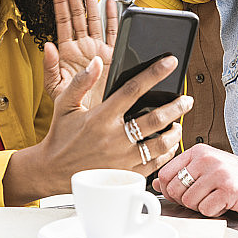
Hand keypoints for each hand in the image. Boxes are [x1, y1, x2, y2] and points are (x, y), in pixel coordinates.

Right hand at [37, 54, 192, 192]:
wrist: (51, 172)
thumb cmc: (60, 137)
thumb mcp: (64, 105)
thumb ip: (80, 82)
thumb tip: (97, 62)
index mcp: (100, 117)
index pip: (133, 90)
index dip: (154, 73)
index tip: (170, 62)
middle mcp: (113, 138)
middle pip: (154, 119)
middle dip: (176, 106)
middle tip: (186, 99)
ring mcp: (121, 159)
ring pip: (159, 144)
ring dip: (175, 132)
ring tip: (179, 123)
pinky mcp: (125, 175)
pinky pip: (154, 164)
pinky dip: (166, 154)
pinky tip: (169, 145)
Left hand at [43, 0, 117, 106]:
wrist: (91, 123)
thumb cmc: (70, 108)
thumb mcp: (55, 89)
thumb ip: (49, 68)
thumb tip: (46, 45)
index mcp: (66, 53)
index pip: (62, 22)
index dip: (59, 2)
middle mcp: (82, 48)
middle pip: (77, 15)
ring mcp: (98, 51)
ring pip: (94, 19)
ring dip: (91, 0)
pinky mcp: (113, 57)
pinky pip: (113, 33)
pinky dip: (113, 18)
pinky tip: (110, 2)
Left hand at [152, 144, 237, 217]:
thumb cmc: (230, 177)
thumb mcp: (203, 169)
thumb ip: (180, 174)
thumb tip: (156, 183)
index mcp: (197, 151)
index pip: (165, 173)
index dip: (167, 190)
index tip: (179, 194)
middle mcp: (206, 159)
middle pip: (175, 189)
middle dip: (184, 200)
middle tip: (200, 198)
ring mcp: (217, 173)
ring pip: (189, 201)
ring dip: (200, 206)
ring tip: (213, 198)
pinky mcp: (228, 189)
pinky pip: (205, 209)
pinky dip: (213, 211)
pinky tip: (222, 203)